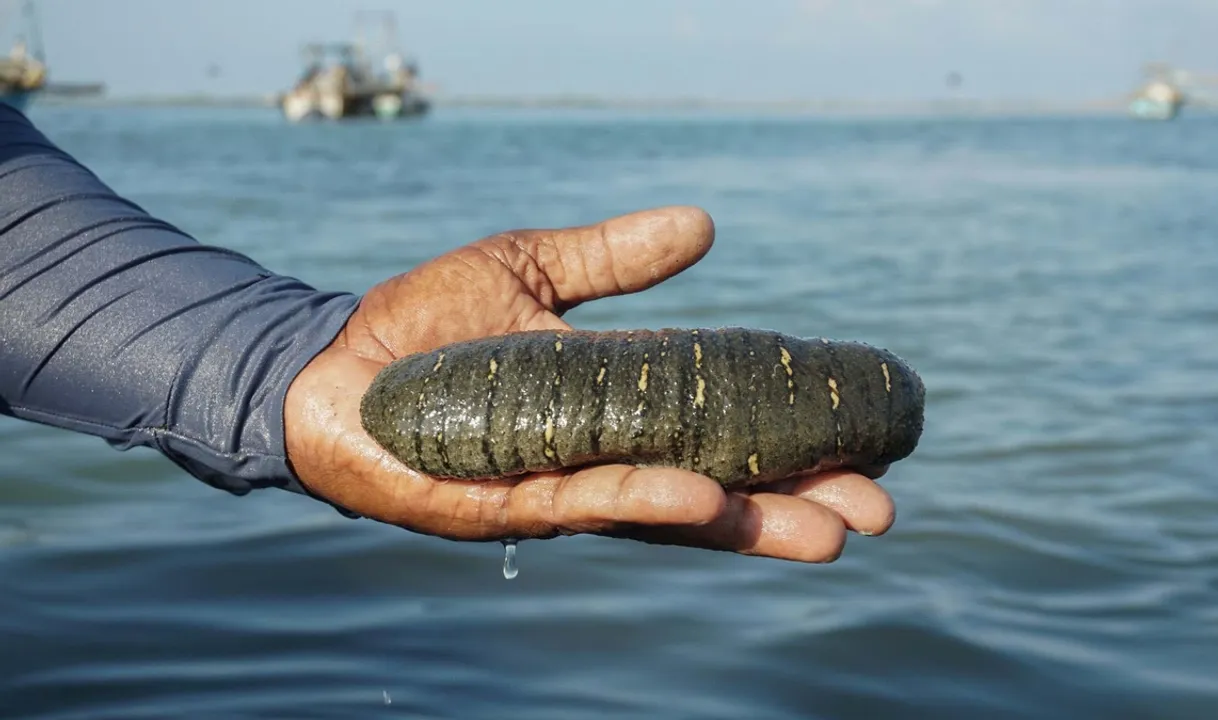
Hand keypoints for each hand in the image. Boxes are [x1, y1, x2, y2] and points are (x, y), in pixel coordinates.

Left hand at [283, 207, 894, 561]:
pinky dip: (645, 504)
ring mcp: (554, 493)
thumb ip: (615, 261)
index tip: (863, 448)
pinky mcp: (503, 506)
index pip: (716, 440)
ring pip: (663, 517)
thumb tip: (706, 225)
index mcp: (612, 419)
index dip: (786, 450)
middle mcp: (595, 467)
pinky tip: (706, 503)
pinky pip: (584, 505)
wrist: (329, 358)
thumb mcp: (534, 271)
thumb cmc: (426, 324)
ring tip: (827, 530)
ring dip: (745, 525)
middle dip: (792, 507)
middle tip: (876, 512)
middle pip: (712, 495)